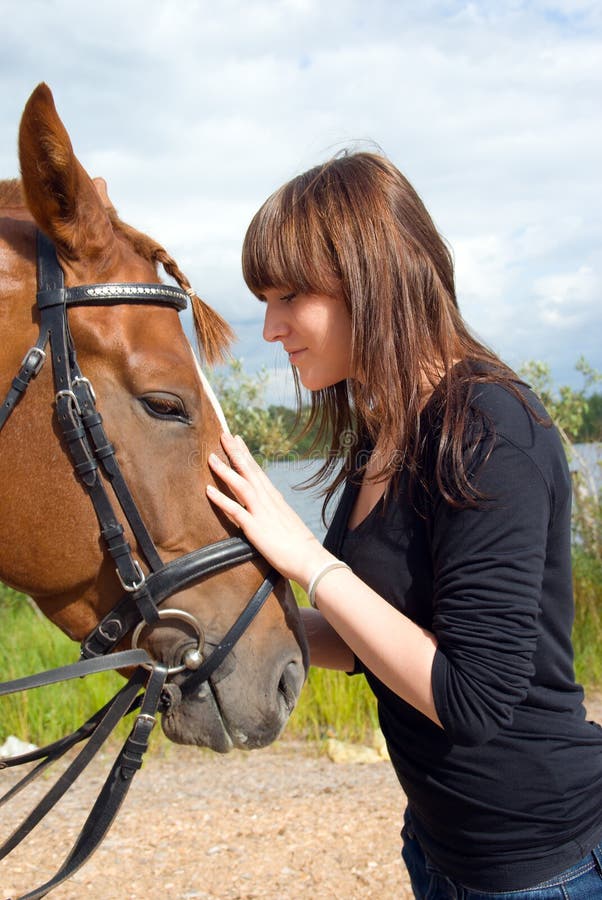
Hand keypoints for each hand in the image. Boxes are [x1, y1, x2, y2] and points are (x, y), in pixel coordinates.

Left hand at [206, 433, 331, 584]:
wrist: (311, 560)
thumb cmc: (300, 546)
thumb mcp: (287, 523)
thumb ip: (275, 514)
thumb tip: (268, 511)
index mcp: (275, 499)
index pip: (258, 471)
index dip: (246, 455)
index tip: (238, 440)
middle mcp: (268, 501)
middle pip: (249, 471)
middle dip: (236, 452)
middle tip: (224, 434)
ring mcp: (262, 513)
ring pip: (241, 485)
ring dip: (225, 470)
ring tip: (211, 457)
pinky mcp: (256, 528)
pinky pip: (235, 510)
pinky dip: (221, 499)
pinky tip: (208, 491)